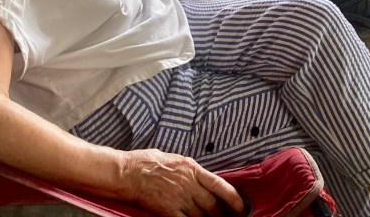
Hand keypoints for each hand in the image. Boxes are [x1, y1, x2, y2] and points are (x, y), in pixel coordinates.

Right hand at [122, 149, 243, 216]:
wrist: (129, 172)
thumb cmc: (147, 162)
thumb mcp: (173, 159)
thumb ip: (188, 170)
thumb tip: (199, 178)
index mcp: (191, 167)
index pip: (219, 184)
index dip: (233, 197)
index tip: (241, 206)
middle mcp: (188, 183)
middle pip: (212, 204)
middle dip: (221, 214)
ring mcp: (179, 198)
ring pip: (201, 215)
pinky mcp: (169, 211)